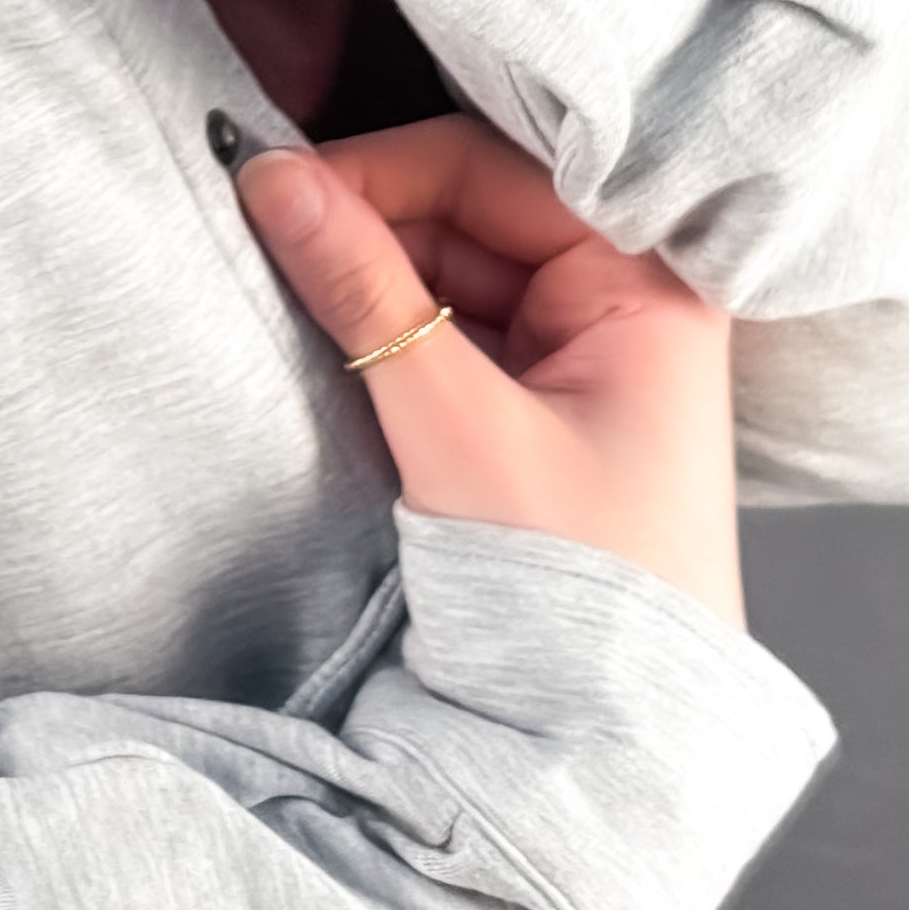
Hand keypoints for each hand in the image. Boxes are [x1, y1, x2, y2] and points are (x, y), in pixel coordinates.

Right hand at [240, 118, 744, 625]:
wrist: (614, 738)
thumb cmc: (577, 590)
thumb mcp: (459, 430)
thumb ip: (365, 296)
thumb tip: (274, 178)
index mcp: (648, 285)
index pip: (494, 173)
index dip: (381, 171)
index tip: (275, 189)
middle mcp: (630, 301)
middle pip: (473, 212)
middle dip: (369, 221)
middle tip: (261, 231)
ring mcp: (589, 353)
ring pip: (454, 270)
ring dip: (373, 277)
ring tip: (285, 285)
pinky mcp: (551, 404)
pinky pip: (457, 330)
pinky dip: (392, 330)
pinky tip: (333, 336)